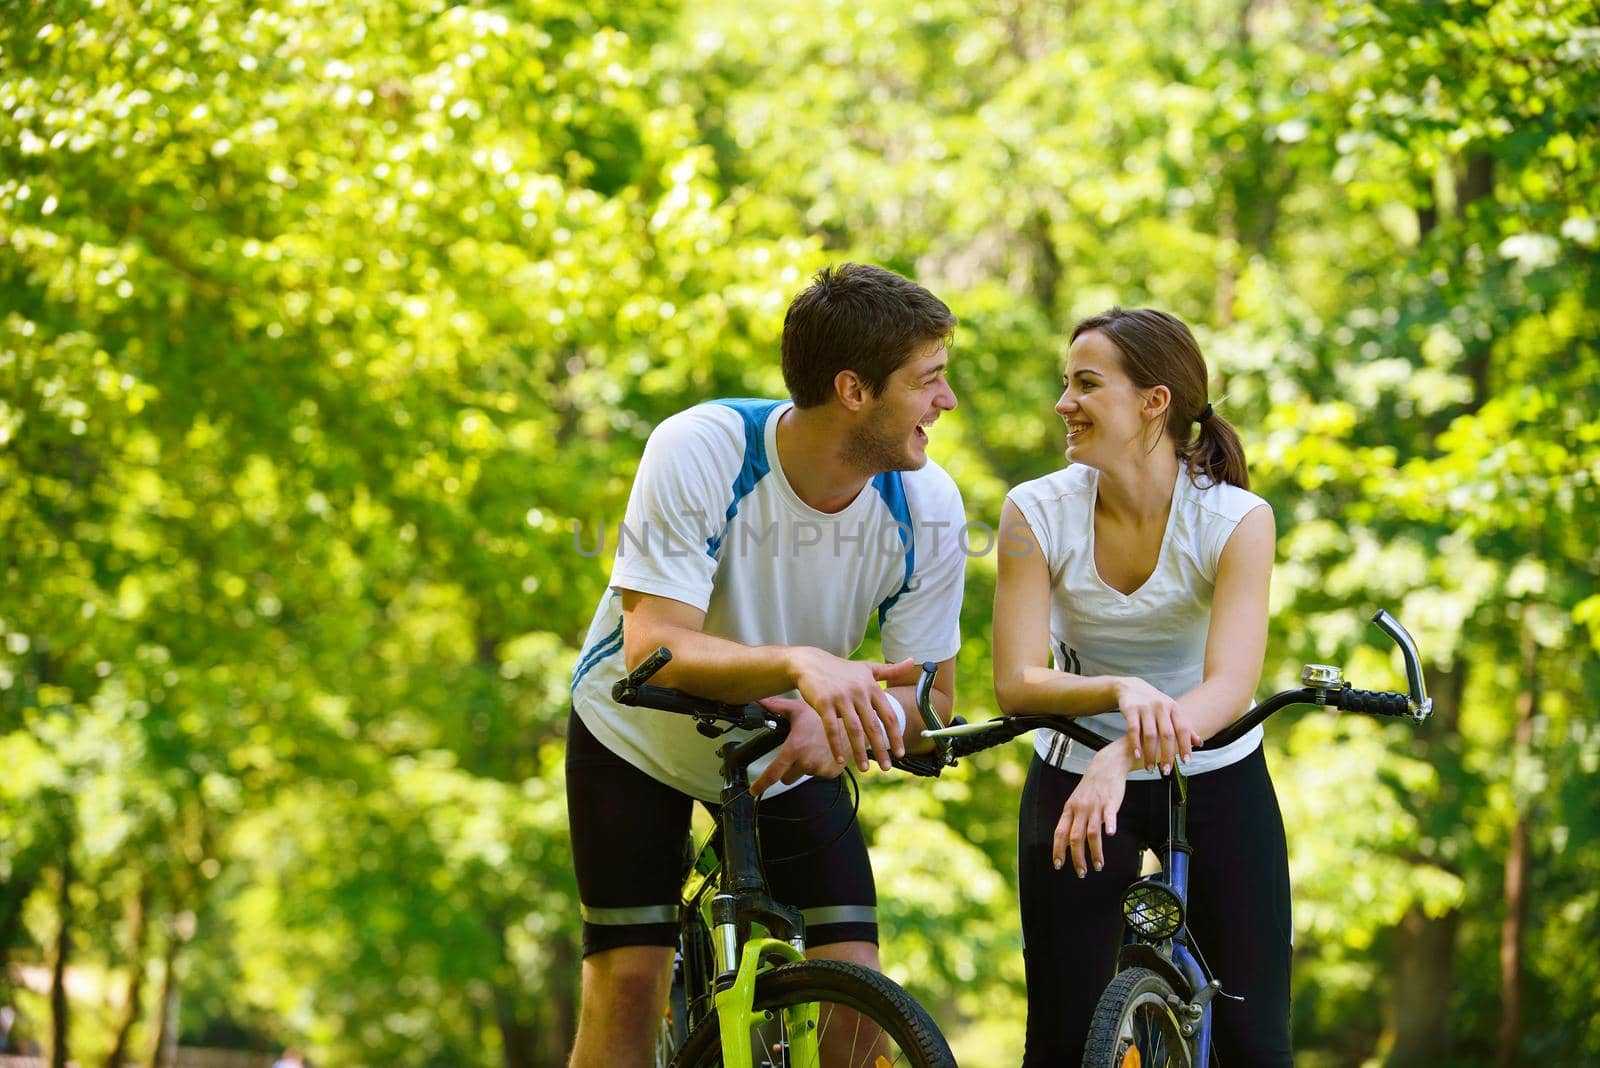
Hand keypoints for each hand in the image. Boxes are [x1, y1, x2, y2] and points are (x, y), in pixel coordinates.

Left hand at [748, 697, 840, 794]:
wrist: (853, 724)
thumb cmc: (824, 716)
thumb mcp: (798, 708)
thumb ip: (776, 706)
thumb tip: (760, 701)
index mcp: (795, 748)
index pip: (773, 773)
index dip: (761, 784)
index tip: (754, 791)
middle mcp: (806, 761)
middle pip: (786, 778)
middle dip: (786, 770)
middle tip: (793, 755)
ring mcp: (819, 769)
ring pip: (802, 775)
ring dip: (803, 766)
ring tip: (811, 748)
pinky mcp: (831, 773)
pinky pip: (817, 774)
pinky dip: (818, 767)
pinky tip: (822, 752)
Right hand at [787, 648, 920, 771]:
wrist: (810, 663)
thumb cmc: (841, 669)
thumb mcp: (867, 668)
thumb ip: (891, 670)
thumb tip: (913, 661)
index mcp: (871, 687)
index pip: (888, 715)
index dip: (895, 736)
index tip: (900, 753)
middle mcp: (858, 692)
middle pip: (873, 726)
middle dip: (881, 749)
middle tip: (887, 767)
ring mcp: (841, 698)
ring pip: (854, 730)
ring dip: (859, 751)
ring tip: (864, 768)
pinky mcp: (823, 703)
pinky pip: (831, 728)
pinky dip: (836, 745)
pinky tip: (840, 760)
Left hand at [1053, 739, 1134, 876]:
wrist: (1106, 766)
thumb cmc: (1091, 787)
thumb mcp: (1076, 801)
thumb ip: (1073, 820)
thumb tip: (1069, 842)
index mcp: (1069, 809)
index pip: (1059, 833)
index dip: (1058, 850)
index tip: (1058, 865)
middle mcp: (1080, 809)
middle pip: (1075, 837)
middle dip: (1077, 858)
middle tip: (1081, 873)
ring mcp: (1095, 806)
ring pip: (1092, 833)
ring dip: (1094, 852)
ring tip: (1098, 866)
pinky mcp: (1110, 802)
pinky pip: (1109, 815)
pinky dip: (1109, 825)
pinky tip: (1111, 834)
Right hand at [1114, 677, 1200, 772]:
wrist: (1131, 687)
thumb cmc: (1155, 704)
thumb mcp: (1171, 711)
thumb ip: (1184, 727)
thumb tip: (1199, 743)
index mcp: (1174, 708)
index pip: (1183, 729)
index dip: (1185, 746)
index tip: (1186, 763)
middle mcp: (1161, 706)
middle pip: (1167, 734)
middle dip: (1167, 755)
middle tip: (1167, 771)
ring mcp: (1145, 707)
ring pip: (1150, 735)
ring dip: (1150, 754)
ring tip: (1150, 768)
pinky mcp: (1131, 709)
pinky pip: (1133, 729)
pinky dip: (1135, 744)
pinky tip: (1137, 755)